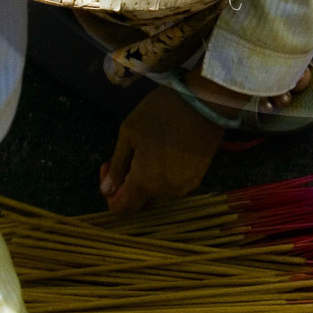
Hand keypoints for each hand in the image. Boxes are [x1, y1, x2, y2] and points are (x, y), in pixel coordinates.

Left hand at [100, 85, 226, 213]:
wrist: (205, 103)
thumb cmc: (162, 113)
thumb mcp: (129, 132)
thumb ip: (116, 165)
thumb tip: (107, 189)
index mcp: (146, 182)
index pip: (122, 209)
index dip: (110, 196)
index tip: (109, 169)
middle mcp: (166, 192)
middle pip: (140, 204)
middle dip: (128, 188)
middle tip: (127, 159)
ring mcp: (185, 187)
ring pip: (157, 195)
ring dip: (147, 183)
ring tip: (147, 153)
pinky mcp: (198, 178)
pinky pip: (173, 186)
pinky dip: (163, 177)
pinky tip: (164, 153)